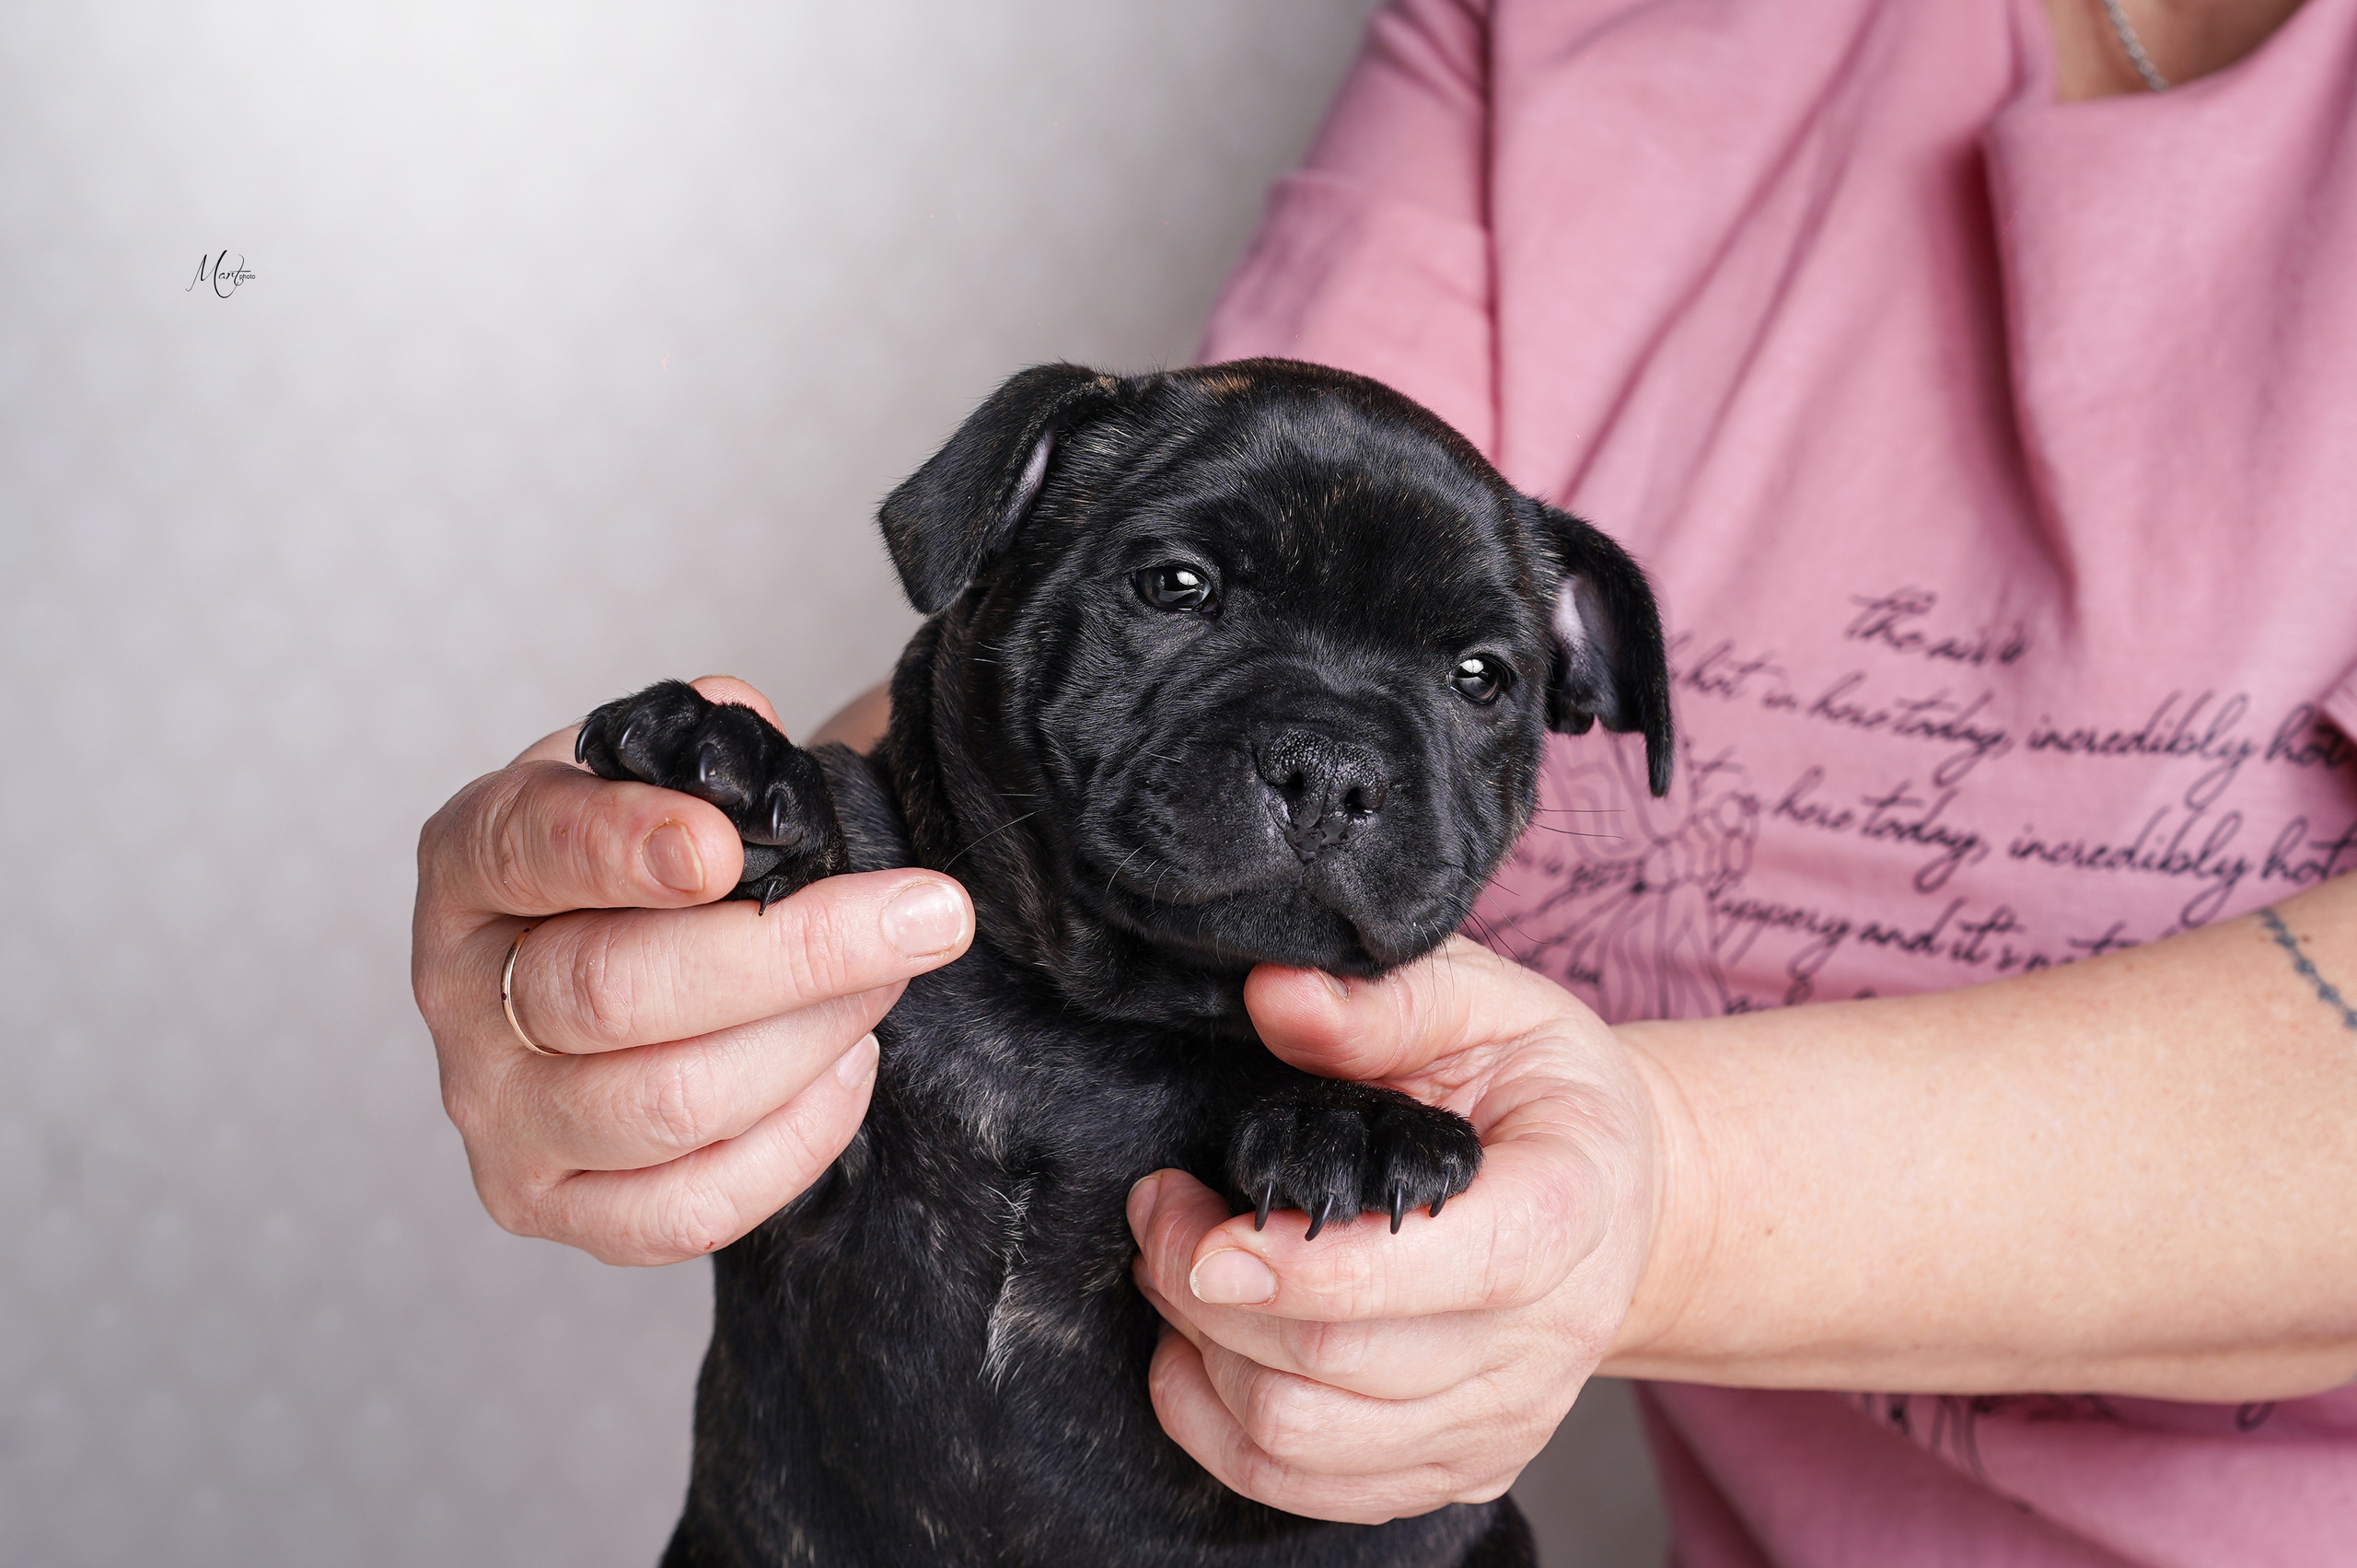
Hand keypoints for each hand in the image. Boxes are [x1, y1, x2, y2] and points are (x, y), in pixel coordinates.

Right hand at [412, 675, 970, 1265]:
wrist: (632, 952)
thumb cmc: (654, 858)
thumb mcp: (661, 772)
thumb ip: (706, 748)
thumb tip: (758, 747)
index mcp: (470, 863)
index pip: (525, 849)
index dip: (620, 847)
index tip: (728, 846)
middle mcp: (460, 997)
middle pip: (611, 992)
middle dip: (793, 953)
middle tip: (926, 913)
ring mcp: (502, 1118)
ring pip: (666, 1104)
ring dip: (811, 1037)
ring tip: (895, 976)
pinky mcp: (559, 1208)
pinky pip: (688, 1209)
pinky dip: (795, 1138)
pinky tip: (850, 1062)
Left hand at [1126, 938, 1662, 1522]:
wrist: (1615, 1194)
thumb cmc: (1545, 1091)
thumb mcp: (1493, 1006)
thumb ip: (1389, 1001)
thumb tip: (1277, 995)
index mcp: (1568, 1209)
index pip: (1444, 1270)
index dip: (1308, 1266)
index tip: (1207, 1230)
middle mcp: (1547, 1337)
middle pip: (1339, 1359)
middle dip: (1208, 1289)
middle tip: (1162, 1210)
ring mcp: (1504, 1420)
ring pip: (1304, 1439)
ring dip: (1202, 1356)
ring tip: (1176, 1268)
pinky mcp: (1459, 1467)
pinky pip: (1307, 1489)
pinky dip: (1218, 1427)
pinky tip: (1201, 1349)